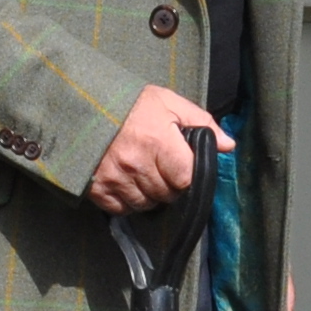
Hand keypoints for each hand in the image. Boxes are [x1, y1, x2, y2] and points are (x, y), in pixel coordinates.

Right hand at [89, 86, 228, 213]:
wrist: (82, 102)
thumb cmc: (130, 102)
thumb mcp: (169, 102)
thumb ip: (201, 122)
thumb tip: (228, 145)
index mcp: (159, 142)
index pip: (186, 179)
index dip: (186, 175)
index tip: (180, 165)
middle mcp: (137, 164)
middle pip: (166, 194)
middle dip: (168, 185)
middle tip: (160, 167)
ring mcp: (115, 178)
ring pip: (145, 204)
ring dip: (148, 195)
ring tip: (143, 175)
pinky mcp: (97, 187)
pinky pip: (121, 208)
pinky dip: (127, 201)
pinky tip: (126, 184)